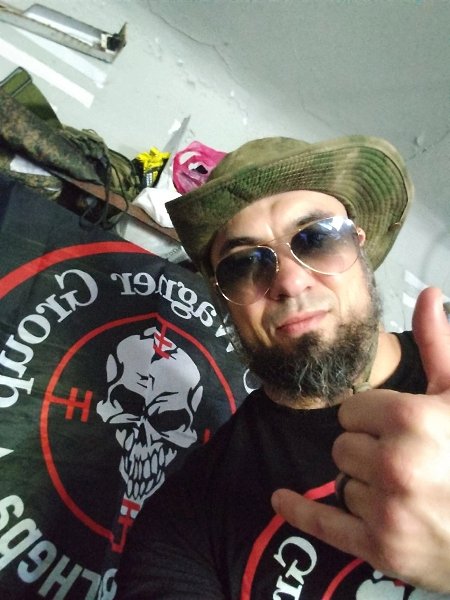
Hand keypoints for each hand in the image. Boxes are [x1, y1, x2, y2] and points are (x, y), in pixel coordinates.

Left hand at [271, 287, 449, 591]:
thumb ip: (439, 346)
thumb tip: (427, 295)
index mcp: (410, 419)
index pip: (350, 411)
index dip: (372, 420)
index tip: (397, 430)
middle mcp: (394, 464)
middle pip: (342, 444)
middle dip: (366, 451)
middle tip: (407, 464)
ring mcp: (385, 510)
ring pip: (341, 480)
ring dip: (364, 484)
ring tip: (407, 493)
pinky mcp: (380, 547)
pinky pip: (323, 523)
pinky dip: (300, 511)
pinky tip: (279, 499)